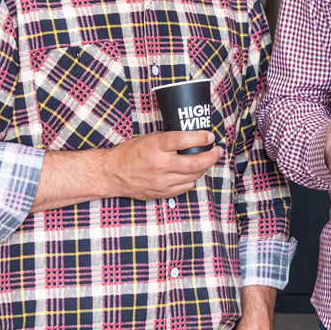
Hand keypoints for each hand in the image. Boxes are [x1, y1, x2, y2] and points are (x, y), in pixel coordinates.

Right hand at [100, 131, 220, 200]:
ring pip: (192, 176)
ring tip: (207, 160)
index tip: (210, 136)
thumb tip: (191, 138)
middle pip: (194, 163)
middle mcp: (160, 165)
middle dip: (211, 157)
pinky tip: (193, 173)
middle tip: (217, 151)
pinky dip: (192, 179)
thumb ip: (168, 140)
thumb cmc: (130, 153)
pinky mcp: (162, 193)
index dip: (200, 138)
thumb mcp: (148, 139)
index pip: (183, 140)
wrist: (113, 174)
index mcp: (155, 147)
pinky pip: (185, 187)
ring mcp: (161, 181)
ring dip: (203, 168)